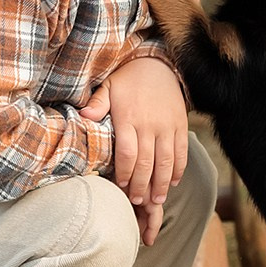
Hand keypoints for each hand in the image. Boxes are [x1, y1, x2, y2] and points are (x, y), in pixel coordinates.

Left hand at [83, 56, 187, 242]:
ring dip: (162, 184)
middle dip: (142, 185)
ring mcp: (168, 126)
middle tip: (137, 201)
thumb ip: (97, 104)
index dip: (125, 173)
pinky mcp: (181, 125)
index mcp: (129, 118)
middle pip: (147, 162)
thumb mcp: (109, 87)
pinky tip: (174, 182)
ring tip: (157, 200)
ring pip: (166, 161)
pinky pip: (182, 152)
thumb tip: (83, 117)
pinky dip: (179, 169)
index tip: (121, 187)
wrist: (159, 65)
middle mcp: (150, 124)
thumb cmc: (129, 80)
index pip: (128, 153)